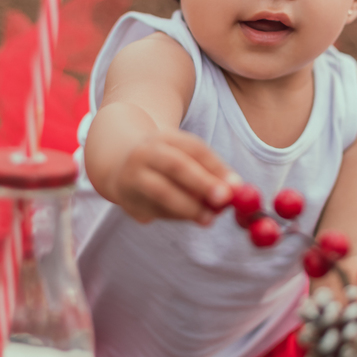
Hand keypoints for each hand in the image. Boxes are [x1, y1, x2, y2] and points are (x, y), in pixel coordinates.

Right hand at [112, 128, 235, 225]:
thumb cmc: (167, 164)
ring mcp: (132, 176)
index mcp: (165, 138)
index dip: (215, 166)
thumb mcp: (187, 159)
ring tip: (208, 219)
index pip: (194, 148)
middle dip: (201, 183)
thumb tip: (236, 190)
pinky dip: (175, 217)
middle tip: (223, 200)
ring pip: (161, 192)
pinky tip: (185, 216)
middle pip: (175, 165)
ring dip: (188, 207)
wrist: (120, 165)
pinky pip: (154, 211)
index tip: (235, 185)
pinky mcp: (126, 201)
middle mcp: (145, 153)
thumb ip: (211, 173)